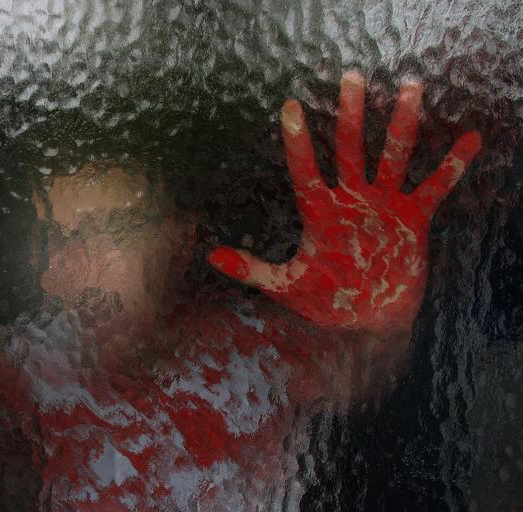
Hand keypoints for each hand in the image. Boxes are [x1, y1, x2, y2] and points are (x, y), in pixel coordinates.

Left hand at [209, 72, 480, 330]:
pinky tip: (469, 138)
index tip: (291, 106)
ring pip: (393, 156)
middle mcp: (352, 200)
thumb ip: (253, 271)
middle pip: (350, 148)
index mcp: (320, 213)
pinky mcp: (412, 218)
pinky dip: (452, 166)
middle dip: (351, 114)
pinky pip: (435, 187)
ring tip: (411, 87)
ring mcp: (382, 205)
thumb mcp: (286, 286)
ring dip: (402, 125)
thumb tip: (212, 256)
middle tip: (350, 77)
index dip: (298, 141)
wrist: (367, 321)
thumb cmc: (325, 302)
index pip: (306, 170)